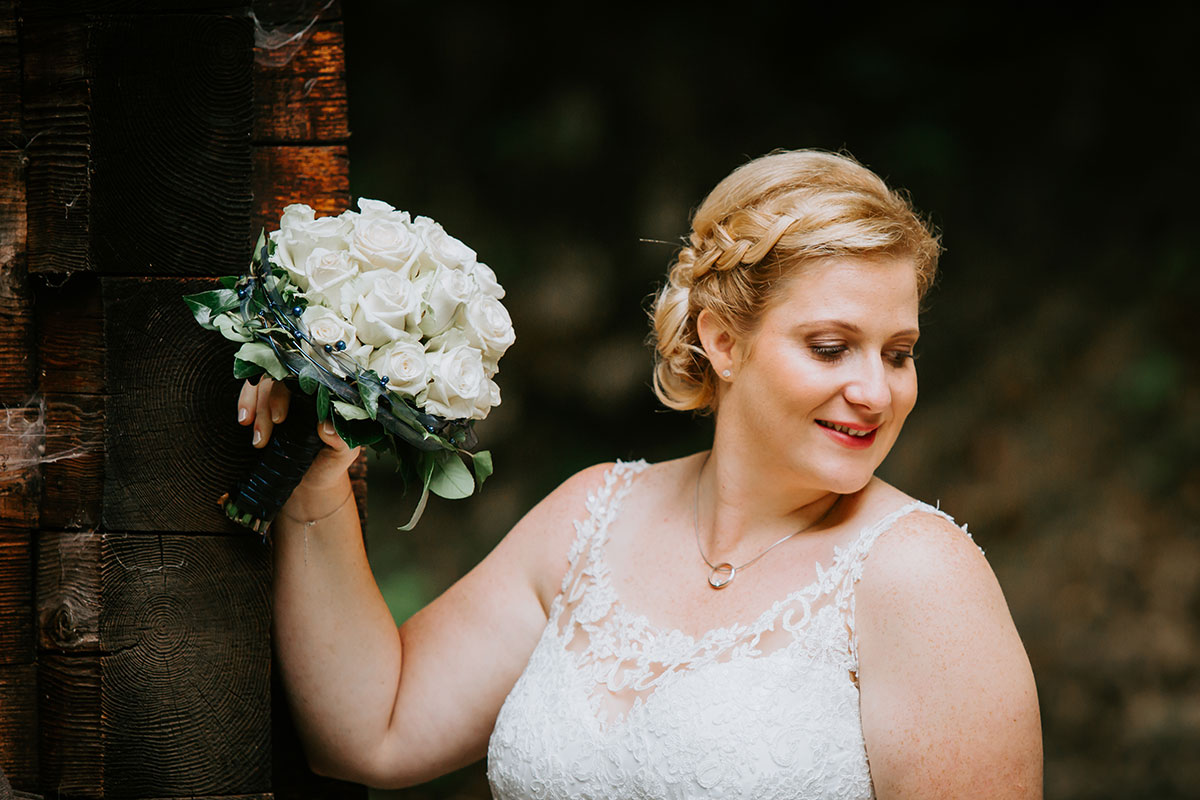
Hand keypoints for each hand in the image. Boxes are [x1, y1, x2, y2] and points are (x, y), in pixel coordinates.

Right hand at [237, 376, 360, 493]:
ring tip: (258, 439)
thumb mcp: (341, 455)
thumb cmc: (329, 464)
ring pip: (265, 384)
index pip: (311, 380)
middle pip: (284, 380)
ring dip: (257, 406)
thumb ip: (341, 441)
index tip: (280, 418)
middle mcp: (306, 391)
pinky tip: (244, 420)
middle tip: (272, 425)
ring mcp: (285, 394)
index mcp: (327, 398)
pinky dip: (245, 401)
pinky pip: (252, 390)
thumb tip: (327, 427)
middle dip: (271, 402)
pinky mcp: (266, 401)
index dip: (294, 390)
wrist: (309, 480)